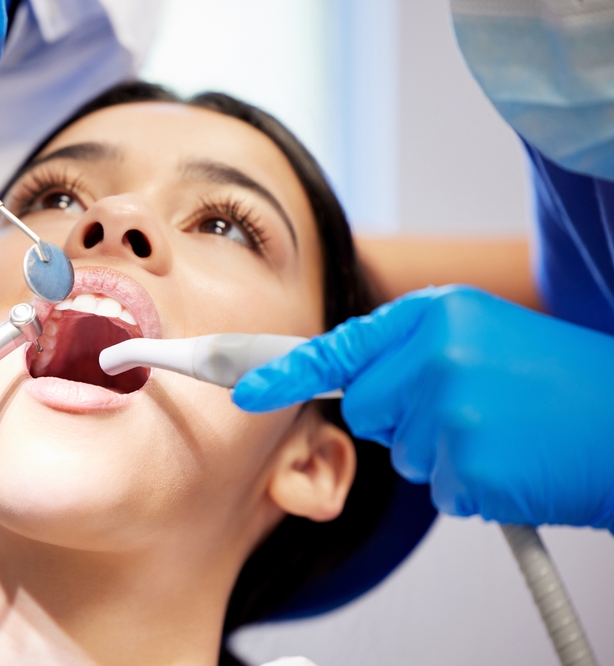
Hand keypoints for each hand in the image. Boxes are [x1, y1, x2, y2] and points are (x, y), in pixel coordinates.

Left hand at [233, 286, 613, 528]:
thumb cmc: (557, 380)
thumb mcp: (483, 332)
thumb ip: (413, 347)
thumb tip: (354, 383)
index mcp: (436, 313)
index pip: (342, 346)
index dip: (284, 370)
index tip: (241, 387)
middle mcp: (435, 354)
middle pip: (367, 407)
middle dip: (403, 417)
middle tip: (473, 407)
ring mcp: (450, 410)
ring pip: (402, 451)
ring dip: (442, 451)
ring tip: (503, 428)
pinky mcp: (468, 464)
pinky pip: (438, 486)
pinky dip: (470, 484)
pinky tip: (512, 461)